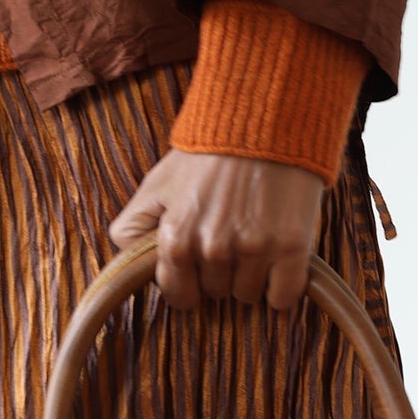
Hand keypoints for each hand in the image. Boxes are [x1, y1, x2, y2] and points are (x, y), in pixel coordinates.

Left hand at [108, 149, 322, 310]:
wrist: (265, 121)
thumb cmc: (209, 153)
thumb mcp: (157, 183)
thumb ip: (133, 225)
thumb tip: (126, 257)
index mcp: (177, 238)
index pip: (178, 295)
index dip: (189, 284)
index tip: (199, 269)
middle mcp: (213, 248)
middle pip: (216, 294)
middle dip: (220, 274)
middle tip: (230, 238)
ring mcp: (254, 249)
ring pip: (248, 296)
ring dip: (251, 277)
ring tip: (255, 239)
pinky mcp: (291, 247)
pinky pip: (283, 297)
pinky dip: (282, 286)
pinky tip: (279, 259)